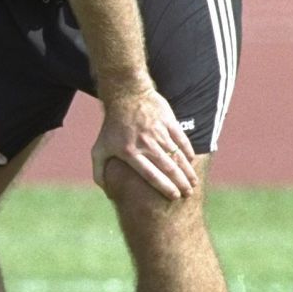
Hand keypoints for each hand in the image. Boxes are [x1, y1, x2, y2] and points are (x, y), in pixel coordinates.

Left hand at [92, 86, 197, 200]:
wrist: (126, 95)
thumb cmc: (112, 126)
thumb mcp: (99, 149)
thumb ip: (100, 172)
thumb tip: (107, 193)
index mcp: (130, 153)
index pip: (151, 175)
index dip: (165, 187)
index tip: (174, 196)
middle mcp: (145, 143)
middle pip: (168, 168)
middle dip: (180, 183)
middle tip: (188, 193)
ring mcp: (158, 132)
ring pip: (177, 156)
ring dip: (187, 171)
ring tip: (193, 182)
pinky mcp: (168, 121)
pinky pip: (182, 140)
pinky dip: (188, 152)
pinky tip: (191, 162)